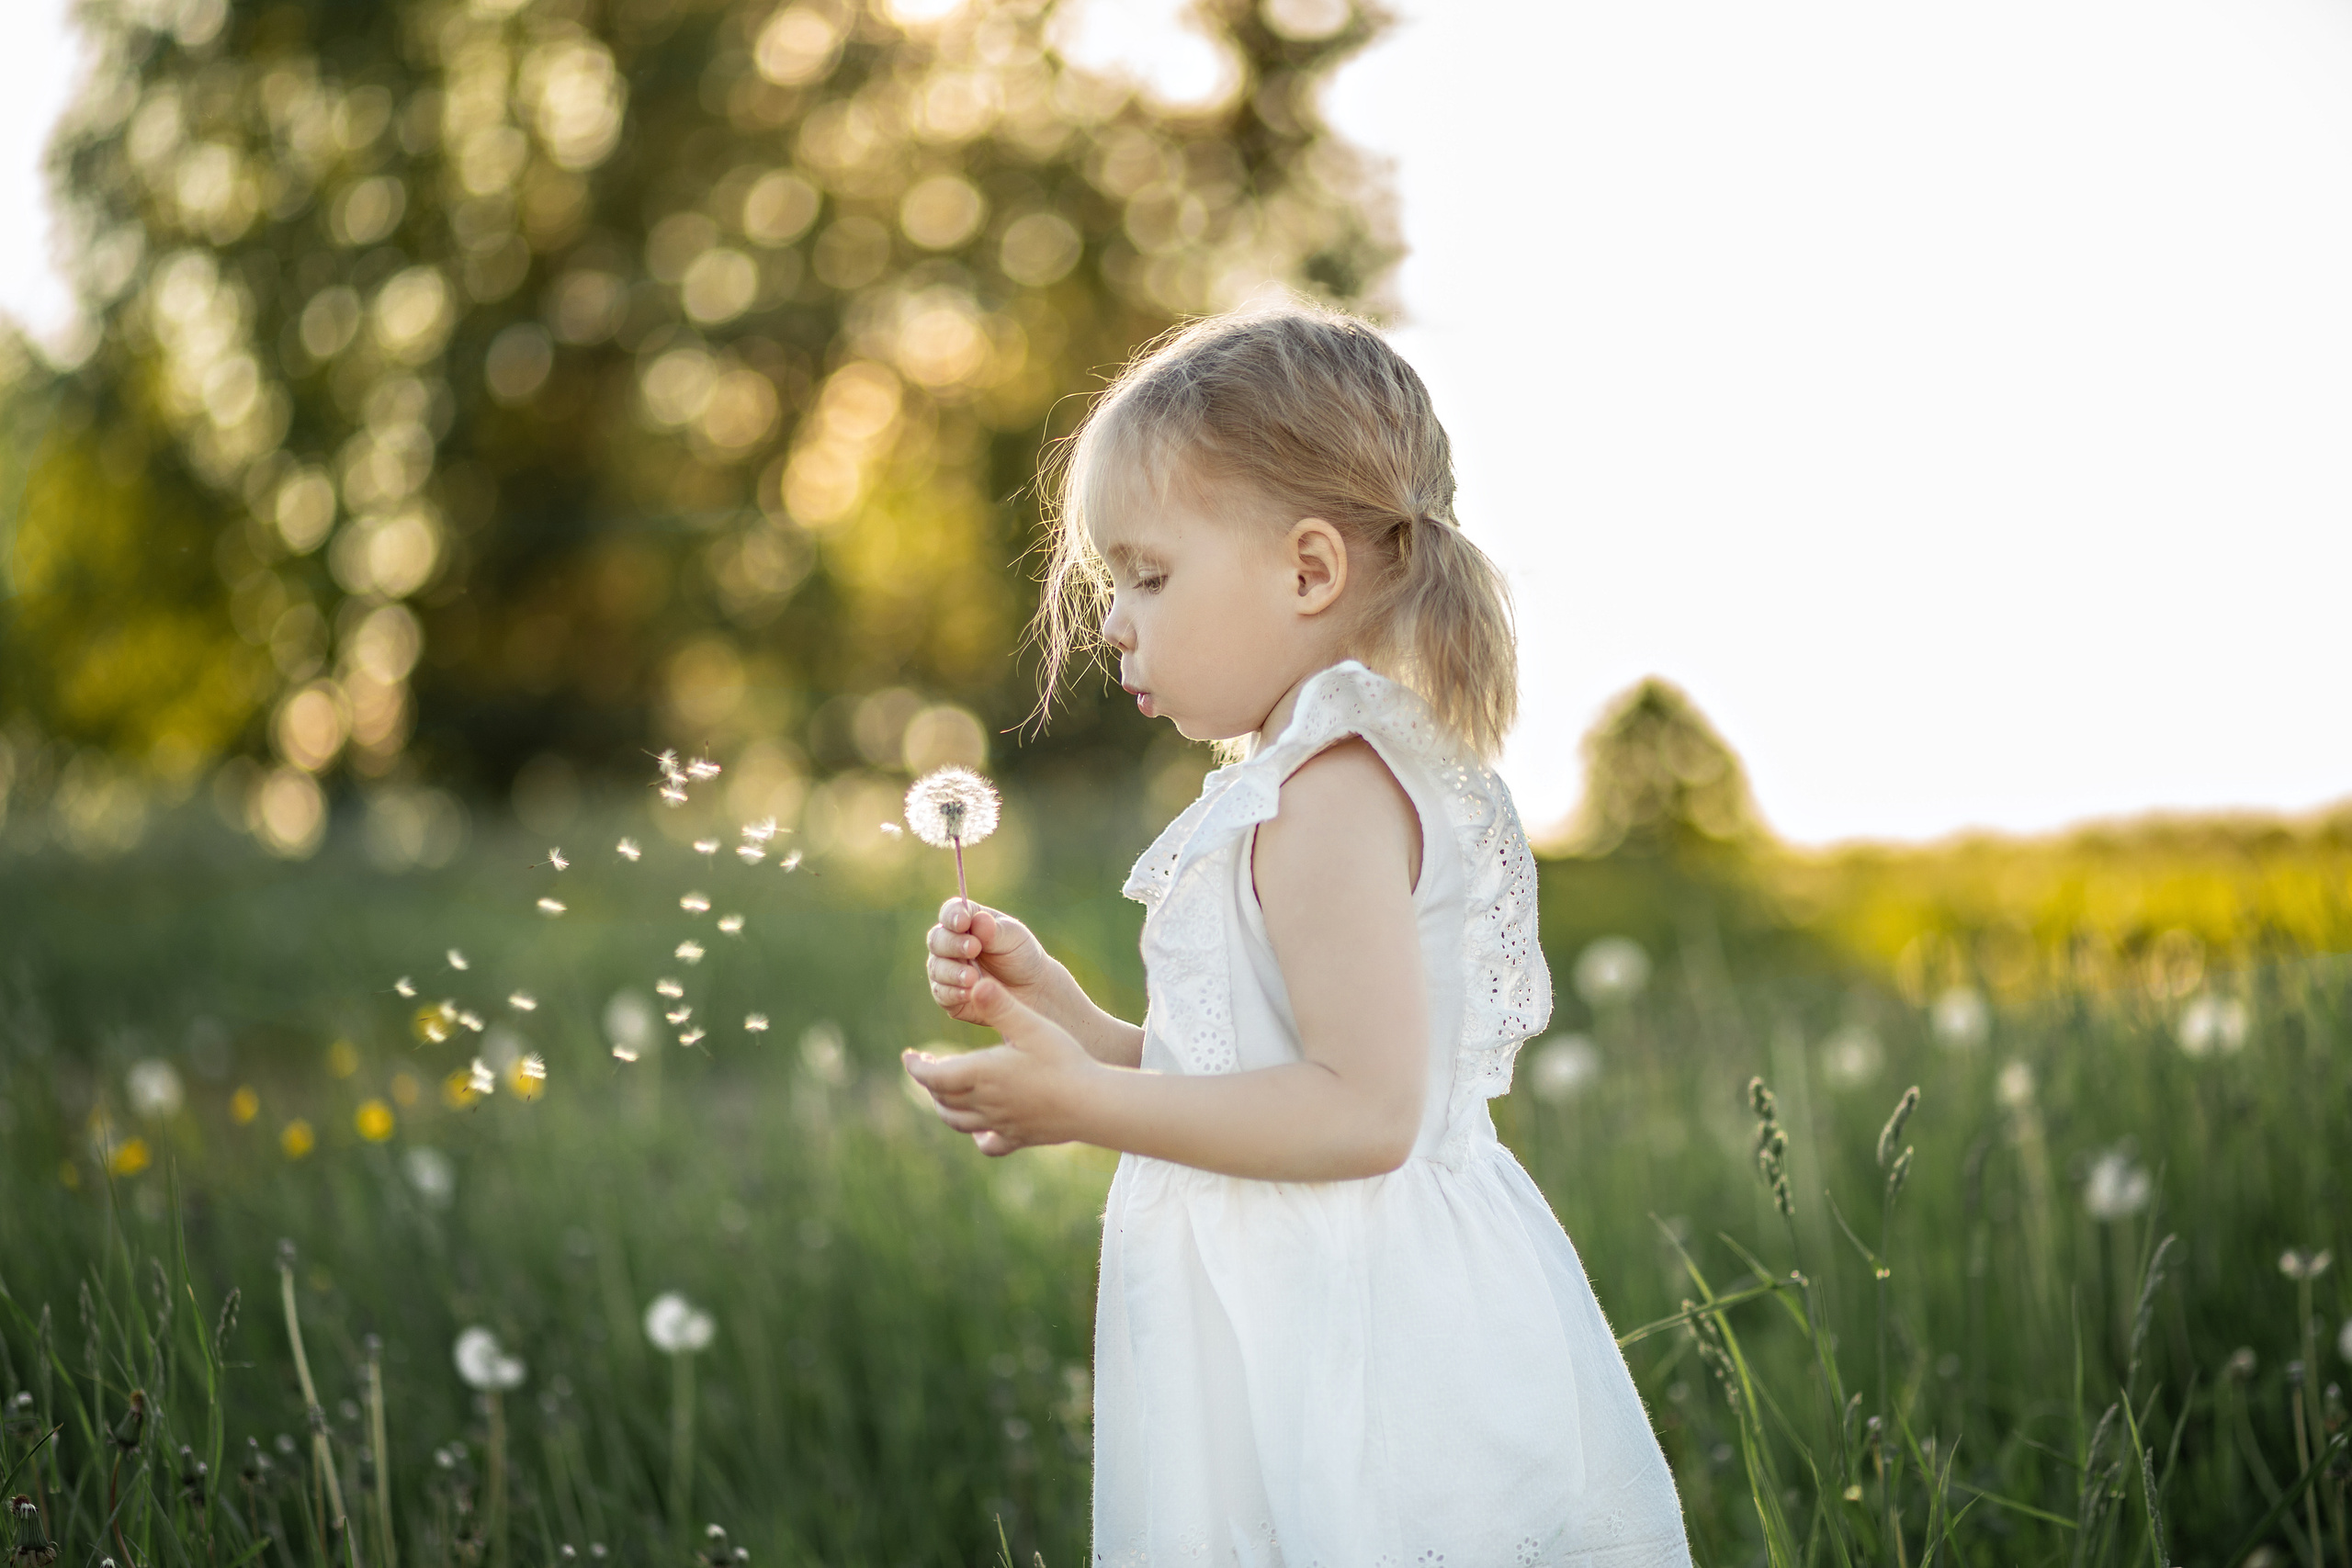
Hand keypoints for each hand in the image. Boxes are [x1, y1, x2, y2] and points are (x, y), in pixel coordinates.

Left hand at [902, 978, 1099, 1155]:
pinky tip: (981, 1132)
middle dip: (928, 1081)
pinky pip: (989, 1144)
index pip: (933, 1076)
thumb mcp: (1031, 1025)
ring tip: (944, 1092)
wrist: (1092, 1103)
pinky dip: (978, 1137)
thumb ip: (1001, 1006)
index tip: (908, 1056)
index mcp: (982, 1074)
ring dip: (944, 1106)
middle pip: (942, 1098)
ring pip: (958, 1122)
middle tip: (926, 1064)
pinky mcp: (1019, 1137)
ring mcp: (1001, 1123)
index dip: (915, 1067)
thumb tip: (975, 984)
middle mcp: (985, 1103)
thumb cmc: (1064, 1060)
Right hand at [924, 898, 1061, 1026]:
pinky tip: (970, 992)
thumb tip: (978, 920)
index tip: (963, 922)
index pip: (950, 913)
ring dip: (952, 971)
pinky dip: (953, 992)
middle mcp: (951, 944)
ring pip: (935, 967)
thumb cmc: (1021, 956)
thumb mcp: (1014, 938)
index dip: (952, 915)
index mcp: (966, 922)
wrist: (1032, 991)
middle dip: (953, 944)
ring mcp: (947, 970)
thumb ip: (995, 931)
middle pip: (936, 939)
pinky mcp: (949, 996)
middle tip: (974, 949)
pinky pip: (941, 993)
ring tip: (973, 977)